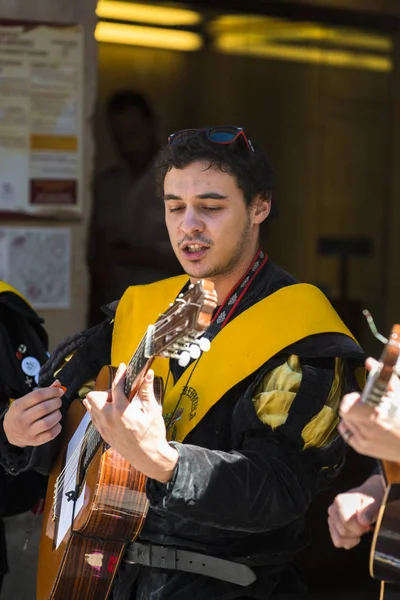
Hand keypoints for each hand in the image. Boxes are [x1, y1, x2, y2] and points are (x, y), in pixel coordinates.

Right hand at [3, 381, 63, 446]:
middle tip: (58, 402)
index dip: (52, 392)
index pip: (37, 395)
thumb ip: (42, 393)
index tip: (59, 391)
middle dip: (56, 402)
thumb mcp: (26, 401)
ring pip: (48, 422)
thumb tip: (58, 384)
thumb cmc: (22, 413)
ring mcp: (28, 432)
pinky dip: (57, 427)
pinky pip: (50, 434)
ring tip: (56, 412)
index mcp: (18, 406)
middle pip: (44, 408)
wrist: (11, 432)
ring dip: (57, 415)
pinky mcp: (35, 441)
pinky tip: (55, 423)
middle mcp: (21, 419)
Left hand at [83, 364, 177, 482]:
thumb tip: (148, 375)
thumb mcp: (152, 411)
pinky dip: (99, 412)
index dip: (120, 374)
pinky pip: (93, 418)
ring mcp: (104, 427)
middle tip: (119, 395)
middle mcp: (109, 418)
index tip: (122, 368)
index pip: (116, 386)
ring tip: (115, 403)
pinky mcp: (103, 434)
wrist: (149, 458)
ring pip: (90, 407)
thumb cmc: (152, 435)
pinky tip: (111, 412)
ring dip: (100, 402)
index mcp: (122, 411)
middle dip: (106, 392)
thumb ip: (147, 391)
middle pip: (93, 396)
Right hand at [328, 474, 383, 548]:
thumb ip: (369, 512)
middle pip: (343, 532)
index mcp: (339, 501)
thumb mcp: (374, 503)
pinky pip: (337, 541)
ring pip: (338, 539)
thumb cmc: (372, 500)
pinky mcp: (333, 526)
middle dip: (357, 532)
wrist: (369, 497)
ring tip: (359, 529)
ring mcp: (331, 518)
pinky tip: (355, 534)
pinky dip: (348, 541)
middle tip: (365, 525)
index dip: (359, 527)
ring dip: (352, 538)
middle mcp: (332, 510)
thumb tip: (362, 521)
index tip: (367, 523)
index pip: (346, 522)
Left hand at [338, 358, 399, 461]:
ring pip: (345, 422)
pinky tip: (364, 425)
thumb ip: (384, 377)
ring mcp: (365, 441)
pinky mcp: (363, 449)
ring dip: (353, 416)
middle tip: (365, 405)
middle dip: (354, 406)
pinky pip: (347, 434)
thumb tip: (370, 362)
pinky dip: (352, 428)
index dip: (351, 399)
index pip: (346, 406)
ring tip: (367, 415)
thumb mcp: (398, 395)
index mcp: (375, 415)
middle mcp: (368, 429)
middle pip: (345, 412)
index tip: (359, 397)